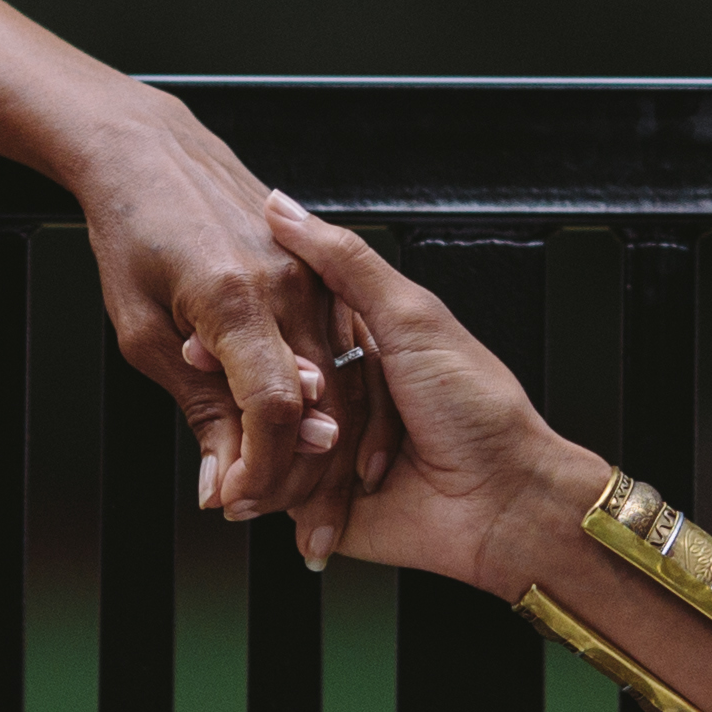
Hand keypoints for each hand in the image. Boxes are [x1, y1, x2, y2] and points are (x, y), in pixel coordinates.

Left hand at [62, 92, 393, 525]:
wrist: (147, 153)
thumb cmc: (134, 232)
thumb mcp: (142, 332)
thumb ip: (195, 408)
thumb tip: (221, 482)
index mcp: (234, 299)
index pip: (274, 408)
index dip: (263, 469)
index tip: (239, 501)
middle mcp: (288, 285)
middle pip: (321, 404)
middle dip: (295, 471)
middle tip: (260, 509)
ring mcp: (314, 276)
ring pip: (344, 383)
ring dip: (322, 445)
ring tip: (290, 488)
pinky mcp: (324, 273)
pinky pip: (346, 350)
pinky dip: (336, 400)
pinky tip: (315, 434)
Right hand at [255, 189, 597, 578]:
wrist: (505, 502)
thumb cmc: (478, 409)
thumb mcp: (412, 317)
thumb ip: (345, 263)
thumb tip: (283, 207)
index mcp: (363, 343)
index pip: (282, 329)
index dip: (242, 336)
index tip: (207, 339)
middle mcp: (345, 395)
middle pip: (267, 389)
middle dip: (241, 395)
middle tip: (229, 396)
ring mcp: (333, 452)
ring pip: (266, 443)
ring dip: (256, 450)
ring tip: (254, 451)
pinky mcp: (328, 504)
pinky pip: (280, 497)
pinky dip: (269, 495)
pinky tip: (256, 490)